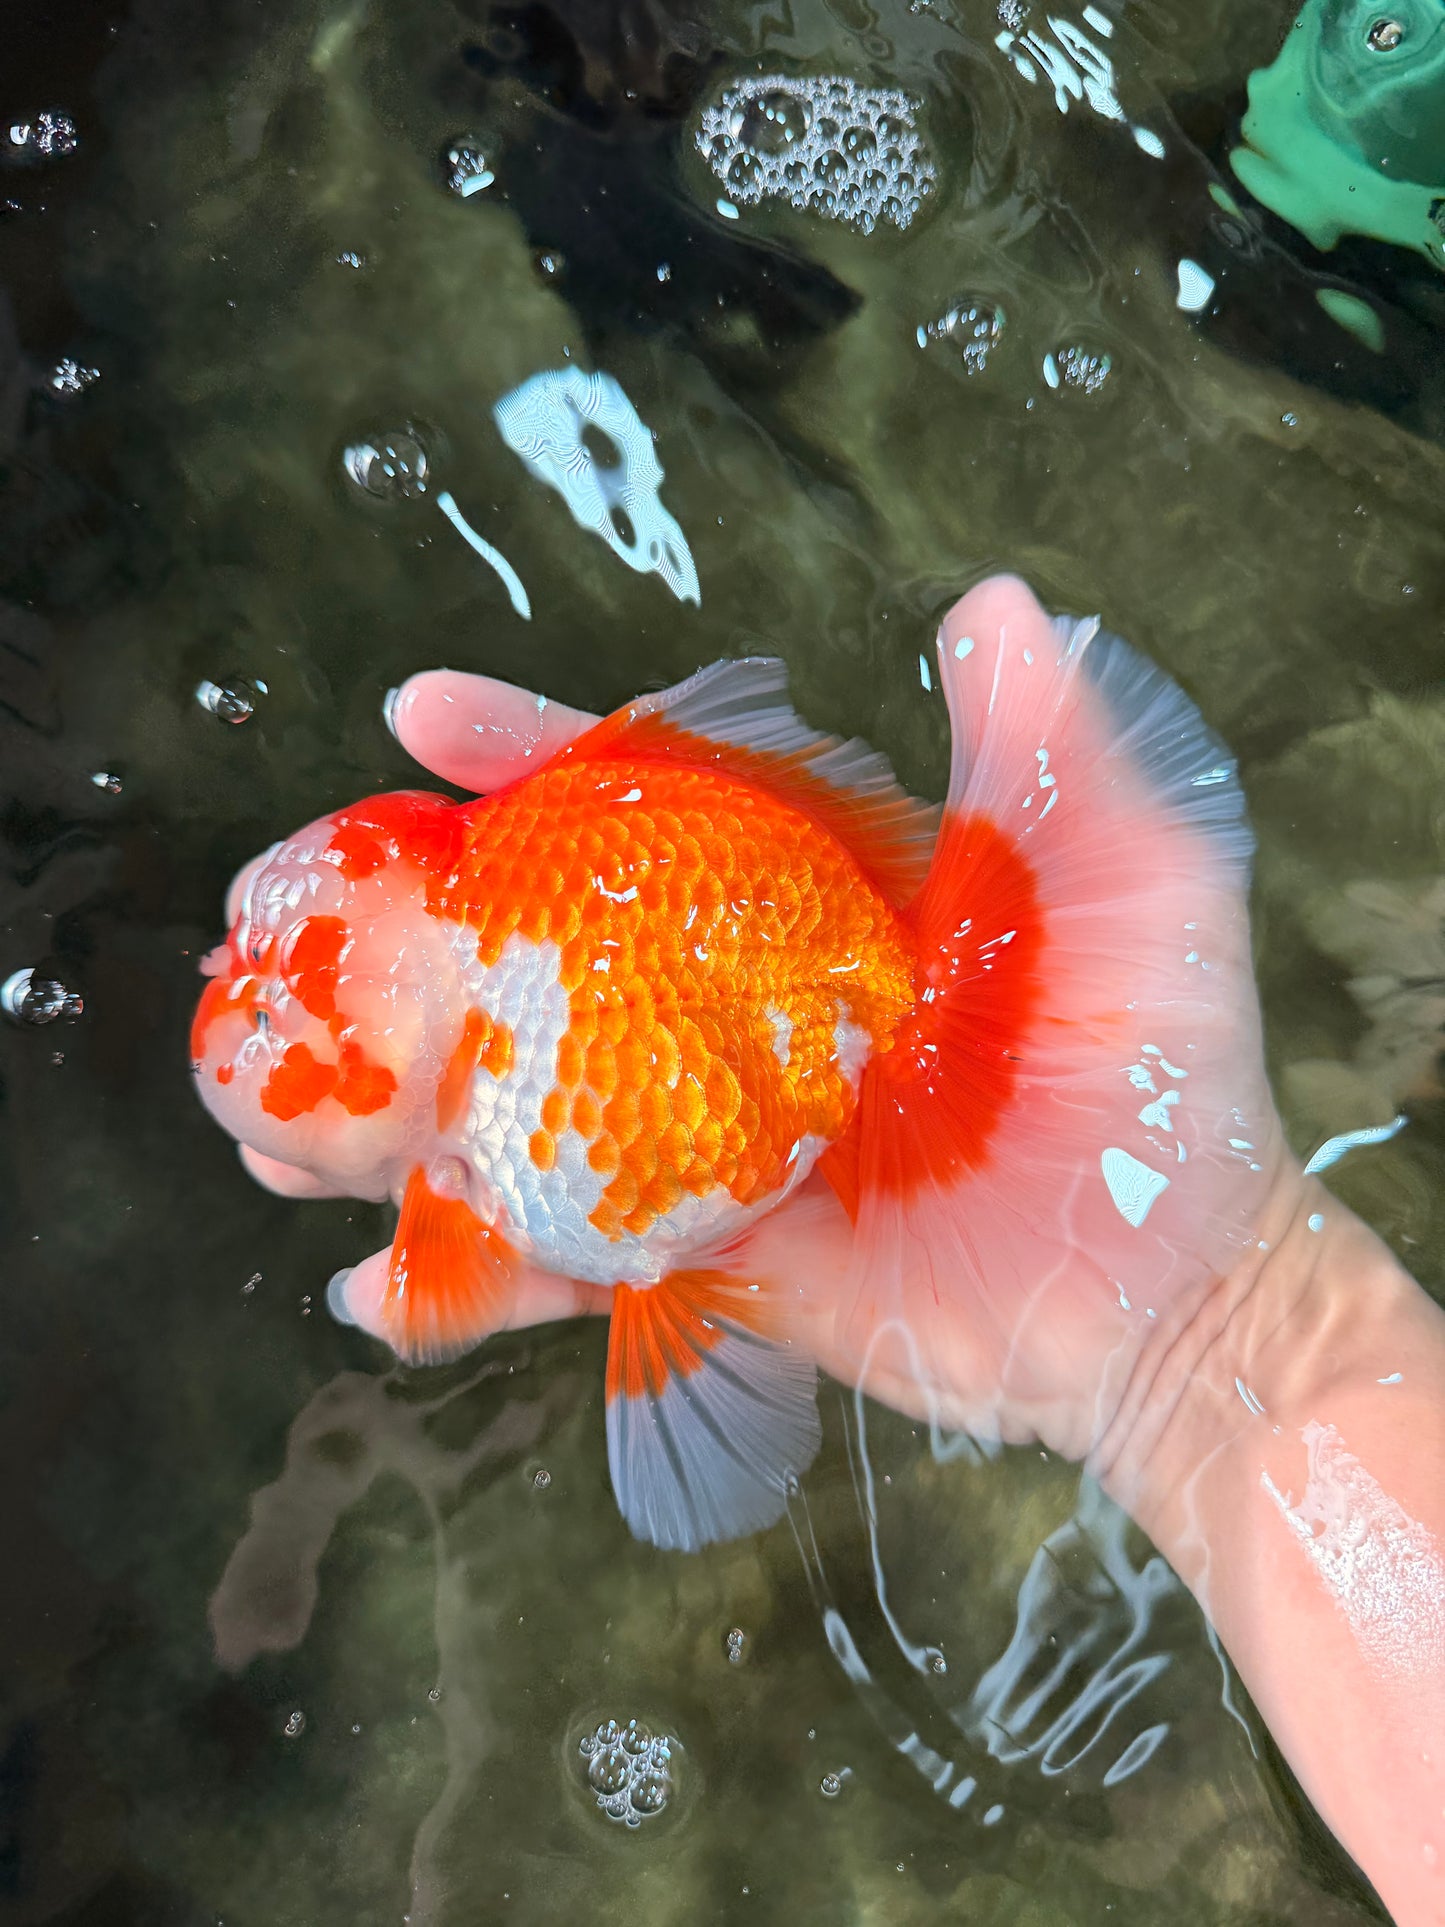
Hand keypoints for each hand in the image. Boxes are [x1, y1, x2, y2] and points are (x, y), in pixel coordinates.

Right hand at [234, 662, 1302, 1469]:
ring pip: (524, 1109)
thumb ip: (1050, 749)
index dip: (534, 757)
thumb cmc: (1165, 1083)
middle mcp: (737, 1012)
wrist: (1177, 1296)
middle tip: (276, 933)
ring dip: (392, 1111)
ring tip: (271, 1117)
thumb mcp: (1134, 885)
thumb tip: (991, 598)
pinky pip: (570, 1262)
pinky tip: (373, 1284)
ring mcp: (712, 1140)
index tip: (420, 713)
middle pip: (541, 956)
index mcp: (808, 908)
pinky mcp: (711, 1259)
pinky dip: (470, 1274)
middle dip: (404, 940)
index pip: (647, 810)